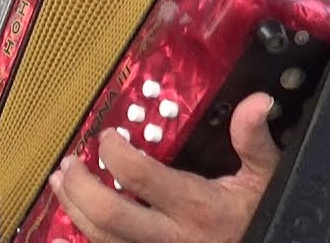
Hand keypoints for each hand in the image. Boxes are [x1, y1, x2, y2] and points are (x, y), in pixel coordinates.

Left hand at [50, 93, 278, 242]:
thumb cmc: (264, 216)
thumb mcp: (267, 176)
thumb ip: (254, 140)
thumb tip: (258, 101)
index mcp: (197, 207)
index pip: (140, 177)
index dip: (114, 153)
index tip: (107, 136)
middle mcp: (172, 237)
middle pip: (109, 215)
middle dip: (80, 186)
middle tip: (69, 162)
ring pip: (101, 239)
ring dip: (74, 209)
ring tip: (62, 181)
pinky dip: (81, 239)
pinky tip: (66, 225)